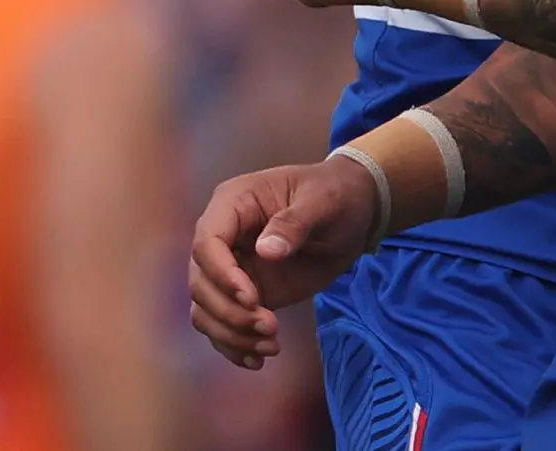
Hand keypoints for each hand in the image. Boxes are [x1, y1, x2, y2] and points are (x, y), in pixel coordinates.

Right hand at [186, 157, 377, 368]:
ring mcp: (230, 268)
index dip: (222, 274)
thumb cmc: (336, 195)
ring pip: (206, 309)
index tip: (253, 298)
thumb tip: (266, 250)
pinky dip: (234, 345)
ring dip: (232, 334)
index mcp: (234, 203)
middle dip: (231, 312)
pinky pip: (222, 324)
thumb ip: (295, 222)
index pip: (207, 242)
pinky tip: (258, 359)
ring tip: (271, 345)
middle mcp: (224, 237)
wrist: (354, 213)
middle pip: (201, 283)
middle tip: (271, 326)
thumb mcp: (324, 201)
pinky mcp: (244, 294)